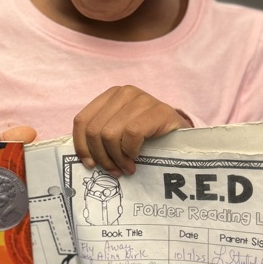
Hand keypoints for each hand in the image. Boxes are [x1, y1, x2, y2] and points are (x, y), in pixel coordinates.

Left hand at [73, 86, 190, 176]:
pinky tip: (137, 157)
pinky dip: (131, 151)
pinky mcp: (159, 110)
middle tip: (114, 170)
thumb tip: (84, 158)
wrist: (181, 134)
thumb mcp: (119, 132)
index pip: (81, 121)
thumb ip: (100, 137)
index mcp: (109, 96)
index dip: (81, 146)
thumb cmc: (147, 137)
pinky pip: (132, 134)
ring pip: (110, 134)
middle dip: (102, 157)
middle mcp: (123, 93)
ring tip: (126, 167)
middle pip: (94, 131)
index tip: (90, 165)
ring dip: (117, 158)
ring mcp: (141, 99)